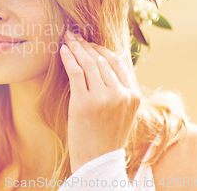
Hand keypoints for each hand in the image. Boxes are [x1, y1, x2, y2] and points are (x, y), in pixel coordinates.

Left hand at [60, 30, 140, 172]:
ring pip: (89, 64)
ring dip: (77, 48)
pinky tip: (63, 51)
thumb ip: (118, 90)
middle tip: (74, 35)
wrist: (97, 161)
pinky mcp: (84, 102)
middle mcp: (121, 94)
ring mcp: (103, 98)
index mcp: (133, 95)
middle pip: (102, 60)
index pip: (118, 62)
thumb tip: (102, 65)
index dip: (102, 49)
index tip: (89, 42)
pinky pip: (76, 72)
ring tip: (67, 39)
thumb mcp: (121, 112)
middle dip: (87, 45)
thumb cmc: (105, 136)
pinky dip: (69, 59)